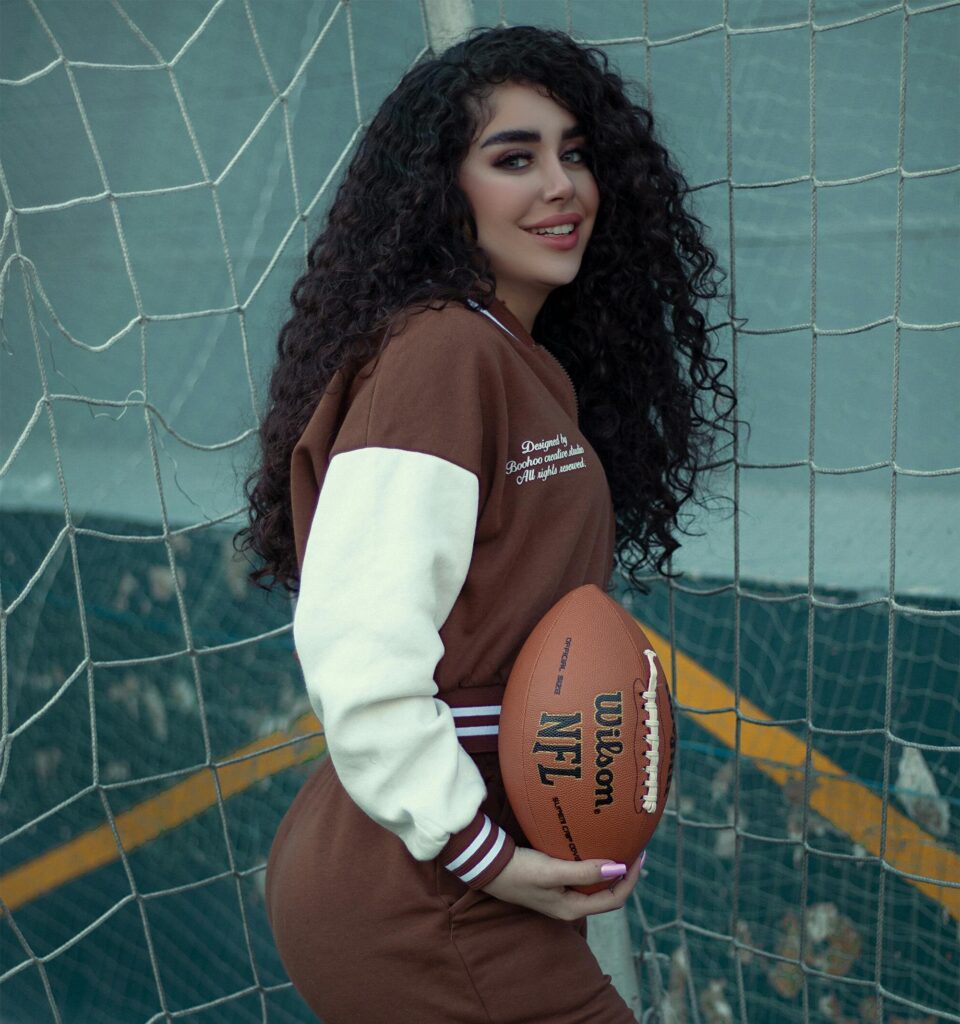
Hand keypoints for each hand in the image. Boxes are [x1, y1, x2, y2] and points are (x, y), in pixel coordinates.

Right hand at [480, 847, 645, 920]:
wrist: (488, 867)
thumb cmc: (520, 871)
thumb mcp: (553, 871)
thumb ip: (585, 872)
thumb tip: (620, 868)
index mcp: (573, 909)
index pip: (614, 899)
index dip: (630, 880)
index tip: (640, 856)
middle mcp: (570, 905)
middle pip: (607, 894)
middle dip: (624, 874)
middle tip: (635, 849)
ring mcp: (561, 895)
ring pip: (594, 884)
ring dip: (609, 868)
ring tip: (619, 846)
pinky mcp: (553, 882)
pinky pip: (581, 875)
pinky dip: (592, 863)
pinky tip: (593, 845)